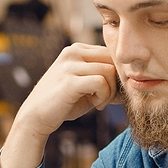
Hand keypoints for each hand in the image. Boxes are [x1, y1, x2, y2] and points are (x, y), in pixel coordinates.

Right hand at [0, 43, 117, 167]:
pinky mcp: (70, 80)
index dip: (115, 75)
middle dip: (115, 82)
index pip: (110, 54)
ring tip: (97, 103)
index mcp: (77, 49)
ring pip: (109, 71)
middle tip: (105, 100)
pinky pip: (101, 82)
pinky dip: (104, 96)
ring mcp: (70, 64)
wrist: (35, 117)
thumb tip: (132, 81)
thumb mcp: (86, 87)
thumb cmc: (63, 103)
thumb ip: (105, 79)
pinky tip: (95, 105)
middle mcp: (73, 52)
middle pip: (113, 60)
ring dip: (109, 92)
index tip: (108, 93)